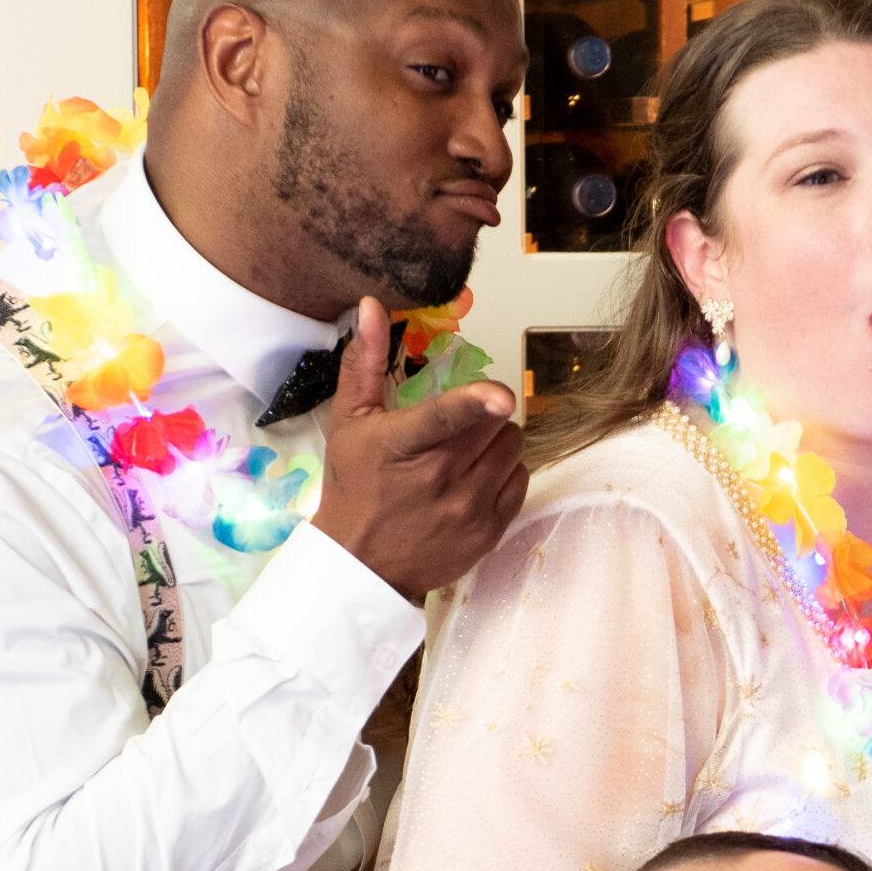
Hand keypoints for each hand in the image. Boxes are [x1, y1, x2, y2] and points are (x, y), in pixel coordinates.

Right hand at [310, 297, 528, 603]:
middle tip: (460, 425)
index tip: (501, 396)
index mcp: (400, 447)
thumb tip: (371, 306)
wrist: (362, 564)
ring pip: (514, 448)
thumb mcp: (349, 420)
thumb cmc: (354, 485)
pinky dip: (505, 472)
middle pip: (496, 423)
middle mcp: (437, 480)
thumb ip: (365, 361)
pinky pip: (521, 480)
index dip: (476, 403)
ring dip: (497, 441)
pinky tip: (474, 479)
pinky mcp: (488, 532)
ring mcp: (466, 510)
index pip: (444, 419)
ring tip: (464, 454)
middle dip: (486, 413)